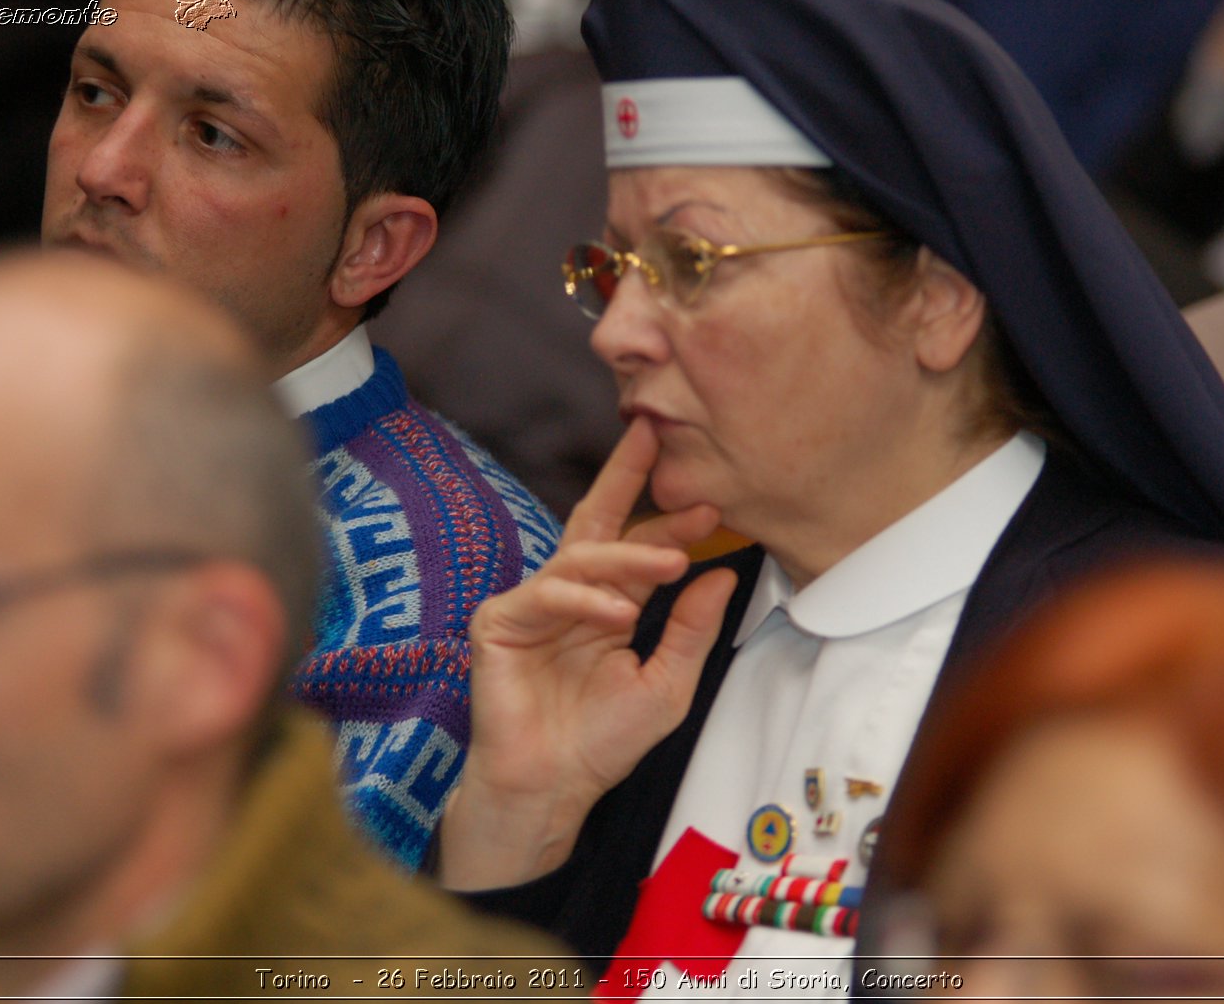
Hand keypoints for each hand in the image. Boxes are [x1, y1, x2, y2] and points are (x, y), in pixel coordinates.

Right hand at [438, 418, 738, 888]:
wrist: (551, 787)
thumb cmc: (603, 741)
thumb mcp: (666, 683)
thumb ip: (691, 629)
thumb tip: (723, 575)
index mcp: (608, 604)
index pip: (639, 549)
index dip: (672, 526)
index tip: (713, 508)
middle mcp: (570, 596)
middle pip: (597, 520)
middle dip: (623, 475)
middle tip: (654, 436)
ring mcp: (532, 605)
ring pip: (580, 557)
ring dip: (629, 555)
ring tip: (672, 563)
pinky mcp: (500, 622)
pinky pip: (544, 594)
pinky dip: (585, 599)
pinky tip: (619, 614)